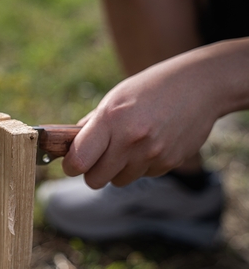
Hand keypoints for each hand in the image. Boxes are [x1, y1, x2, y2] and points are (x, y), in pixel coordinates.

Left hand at [62, 49, 223, 188]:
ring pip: (118, 180)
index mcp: (111, 118)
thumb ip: (92, 125)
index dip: (70, 165)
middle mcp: (131, 139)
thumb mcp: (115, 98)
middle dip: (92, 172)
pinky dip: (140, 166)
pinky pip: (142, 176)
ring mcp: (152, 153)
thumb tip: (71, 148)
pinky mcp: (169, 163)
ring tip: (129, 145)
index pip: (79, 161)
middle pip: (95, 180)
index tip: (71, 163)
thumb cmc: (149, 89)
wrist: (198, 87)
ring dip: (117, 169)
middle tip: (97, 157)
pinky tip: (150, 144)